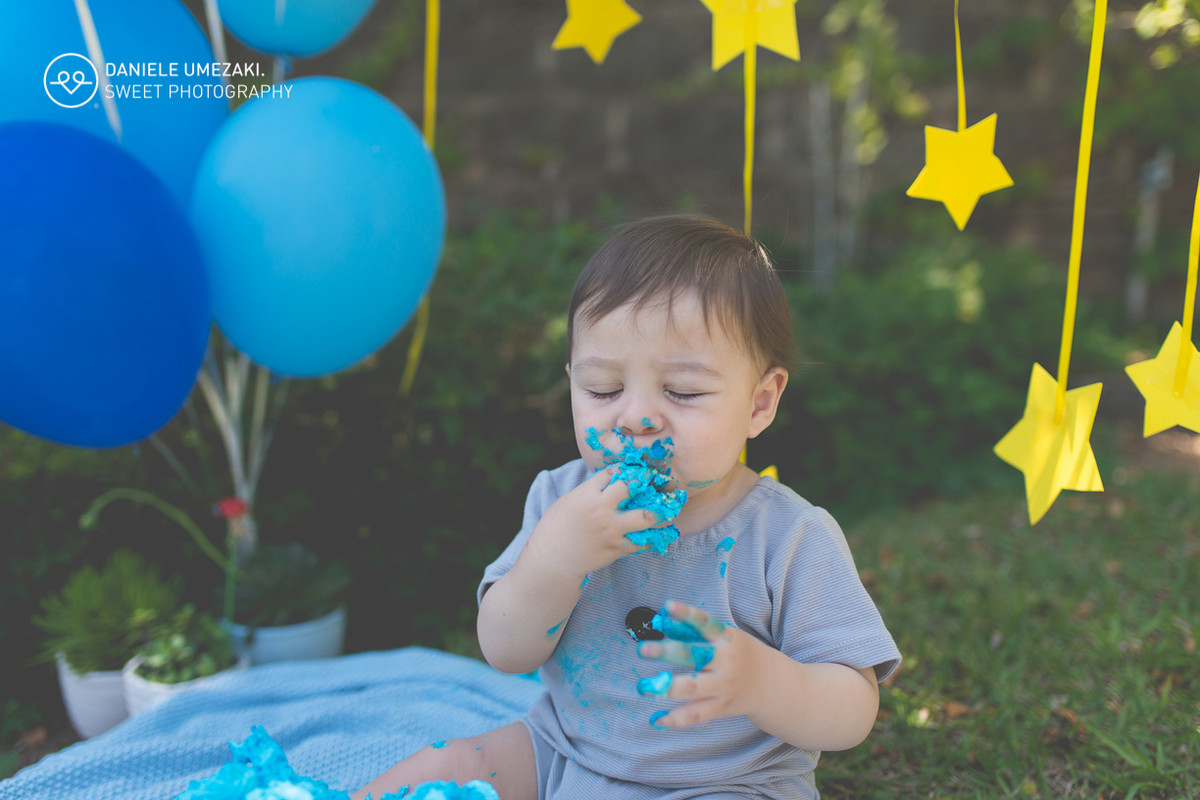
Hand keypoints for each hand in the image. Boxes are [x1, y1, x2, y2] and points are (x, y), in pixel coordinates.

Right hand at [526, 466, 676, 580]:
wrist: (552, 560)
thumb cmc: (555, 529)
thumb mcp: (568, 502)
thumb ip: (589, 491)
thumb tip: (608, 481)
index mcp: (587, 494)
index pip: (612, 472)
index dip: (624, 470)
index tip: (633, 470)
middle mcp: (602, 509)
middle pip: (632, 487)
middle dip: (644, 481)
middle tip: (653, 481)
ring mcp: (611, 529)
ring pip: (646, 516)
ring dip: (658, 511)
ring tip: (666, 508)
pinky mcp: (617, 548)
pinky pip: (642, 541)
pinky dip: (651, 537)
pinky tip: (657, 533)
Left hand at [636, 600, 765, 728]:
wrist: (772, 684)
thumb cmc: (739, 653)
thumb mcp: (723, 636)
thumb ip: (693, 631)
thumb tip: (660, 622)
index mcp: (726, 638)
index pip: (705, 623)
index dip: (687, 614)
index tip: (667, 606)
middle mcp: (725, 661)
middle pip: (694, 655)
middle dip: (667, 652)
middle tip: (642, 650)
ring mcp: (724, 686)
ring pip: (692, 687)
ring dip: (665, 687)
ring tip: (643, 686)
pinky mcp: (721, 708)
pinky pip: (696, 715)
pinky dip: (675, 719)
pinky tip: (656, 720)